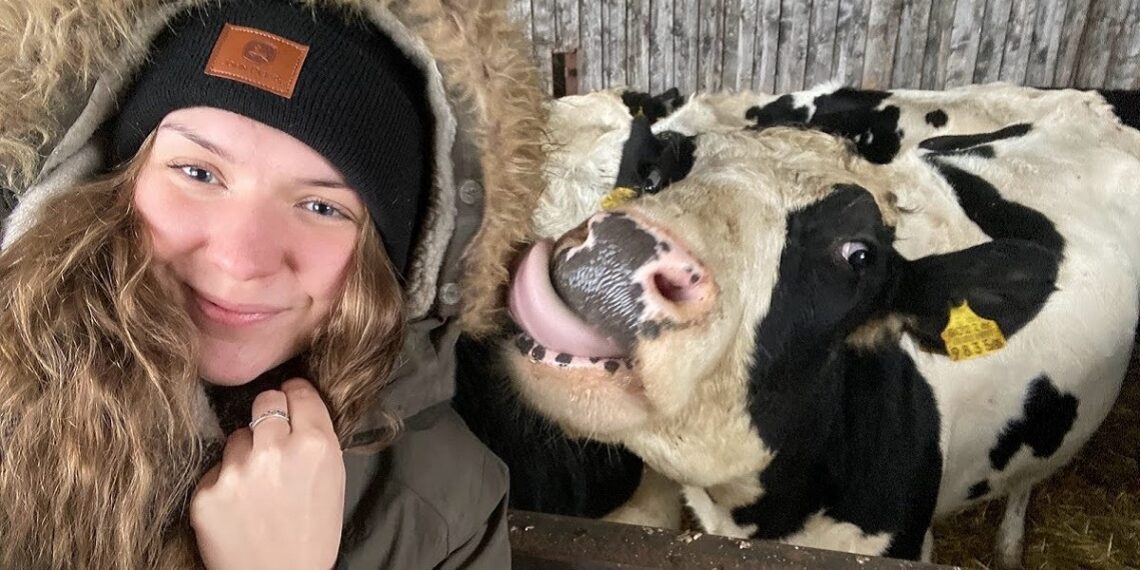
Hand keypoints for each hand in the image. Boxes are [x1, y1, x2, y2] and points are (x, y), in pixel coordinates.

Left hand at [191, 378, 344, 569]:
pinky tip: (239, 506)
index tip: (291, 403)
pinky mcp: (207, 492)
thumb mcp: (334, 480)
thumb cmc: (313, 535)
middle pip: (264, 401)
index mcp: (315, 445)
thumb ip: (318, 440)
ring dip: (245, 453)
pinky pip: (216, 470)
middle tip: (273, 440)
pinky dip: (225, 484)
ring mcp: (237, 470)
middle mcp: (275, 450)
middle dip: (269, 416)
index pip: (297, 391)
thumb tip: (299, 407)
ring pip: (237, 436)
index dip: (295, 396)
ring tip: (258, 486)